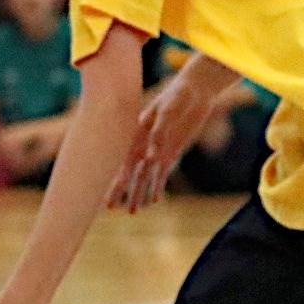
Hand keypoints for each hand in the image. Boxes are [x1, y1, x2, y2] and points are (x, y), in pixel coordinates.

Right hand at [109, 76, 218, 212]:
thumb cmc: (178, 95)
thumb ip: (159, 131)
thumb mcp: (169, 110)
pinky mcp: (172, 151)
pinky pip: (162, 173)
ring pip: (145, 176)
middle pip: (130, 171)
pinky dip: (158, 186)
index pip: (125, 159)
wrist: (195, 90)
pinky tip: (154, 200)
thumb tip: (151, 157)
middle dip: (120, 189)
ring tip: (132, 212)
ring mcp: (158, 149)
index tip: (112, 189)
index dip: (118, 176)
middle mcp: (144, 144)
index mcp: (138, 133)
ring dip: (138, 192)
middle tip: (109, 207)